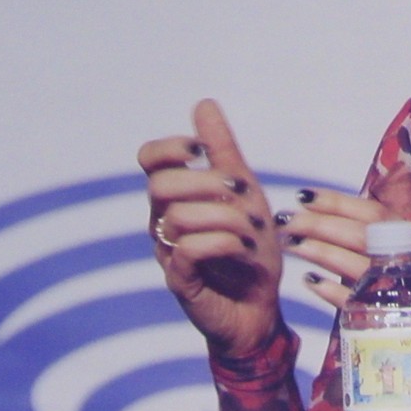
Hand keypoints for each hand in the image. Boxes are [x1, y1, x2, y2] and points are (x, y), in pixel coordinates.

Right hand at [138, 99, 283, 357]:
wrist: (260, 306)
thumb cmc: (249, 249)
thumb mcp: (245, 194)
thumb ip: (223, 151)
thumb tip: (203, 104)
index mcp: (176, 197)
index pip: (149, 159)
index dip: (172, 147)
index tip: (202, 150)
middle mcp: (163, 222)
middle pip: (162, 185)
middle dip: (210, 184)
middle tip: (245, 197)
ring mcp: (169, 253)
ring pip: (180, 216)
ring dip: (229, 217)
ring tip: (254, 231)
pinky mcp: (181, 282)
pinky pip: (189, 249)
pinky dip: (224, 241)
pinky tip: (244, 247)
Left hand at [276, 189, 410, 401]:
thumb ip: (406, 258)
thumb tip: (362, 245)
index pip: (377, 213)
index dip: (339, 201)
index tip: (307, 195)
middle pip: (360, 233)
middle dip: (319, 222)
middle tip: (286, 218)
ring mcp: (409, 290)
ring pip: (355, 262)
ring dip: (320, 250)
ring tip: (292, 243)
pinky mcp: (402, 321)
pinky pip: (359, 302)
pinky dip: (333, 291)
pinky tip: (311, 284)